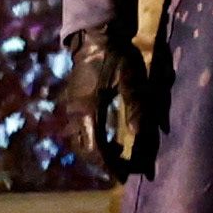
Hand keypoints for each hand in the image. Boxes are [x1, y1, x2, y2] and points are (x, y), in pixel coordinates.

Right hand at [67, 24, 148, 178]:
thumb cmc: (117, 56)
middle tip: (123, 170)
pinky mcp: (75, 103)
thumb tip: (139, 134)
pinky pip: (80, 131)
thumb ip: (136, 106)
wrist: (96, 37)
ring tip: (118, 156)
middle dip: (103, 164)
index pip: (97, 149)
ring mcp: (73, 109)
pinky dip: (92, 141)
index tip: (124, 176)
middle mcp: (76, 114)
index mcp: (89, 111)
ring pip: (80, 142)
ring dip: (96, 153)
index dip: (110, 165)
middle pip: (85, 150)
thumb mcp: (131, 79)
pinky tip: (108, 138)